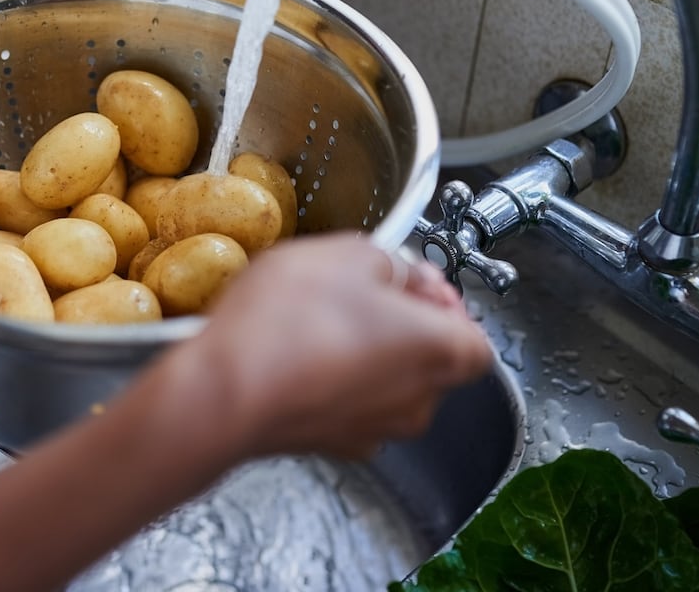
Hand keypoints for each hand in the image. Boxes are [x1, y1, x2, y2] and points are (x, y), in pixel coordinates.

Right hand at [170, 232, 492, 460]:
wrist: (223, 393)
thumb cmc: (288, 324)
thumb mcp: (346, 254)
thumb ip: (390, 261)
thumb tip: (397, 274)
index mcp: (440, 351)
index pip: (476, 336)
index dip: (446, 304)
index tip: (410, 279)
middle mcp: (417, 401)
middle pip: (431, 361)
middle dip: (402, 324)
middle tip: (358, 292)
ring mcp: (373, 430)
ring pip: (386, 385)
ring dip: (364, 353)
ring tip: (316, 319)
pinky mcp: (329, 445)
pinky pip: (345, 404)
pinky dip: (331, 380)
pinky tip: (294, 353)